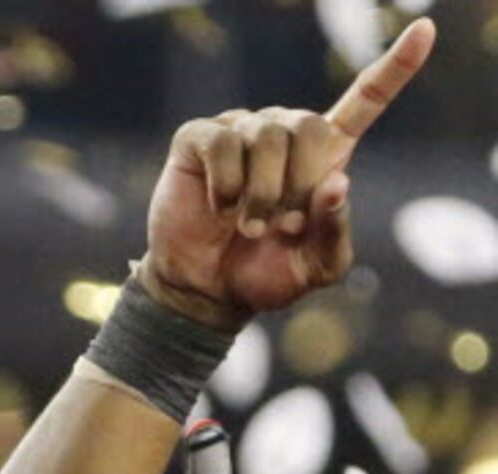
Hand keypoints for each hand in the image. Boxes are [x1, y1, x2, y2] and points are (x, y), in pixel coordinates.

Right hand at [141, 19, 430, 328]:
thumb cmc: (262, 275)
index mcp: (325, 157)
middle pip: (311, 126)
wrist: (203, 292)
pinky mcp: (198, 139)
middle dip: (300, 182)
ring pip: (265, 135)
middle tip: (283, 224)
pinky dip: (225, 185)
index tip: (425, 30)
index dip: (397, 67)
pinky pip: (222, 143)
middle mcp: (284, 134)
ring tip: (249, 226)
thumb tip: (336, 183)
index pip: (366, 100)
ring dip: (260, 193)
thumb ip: (335, 231)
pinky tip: (219, 208)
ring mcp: (240, 131)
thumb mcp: (316, 267)